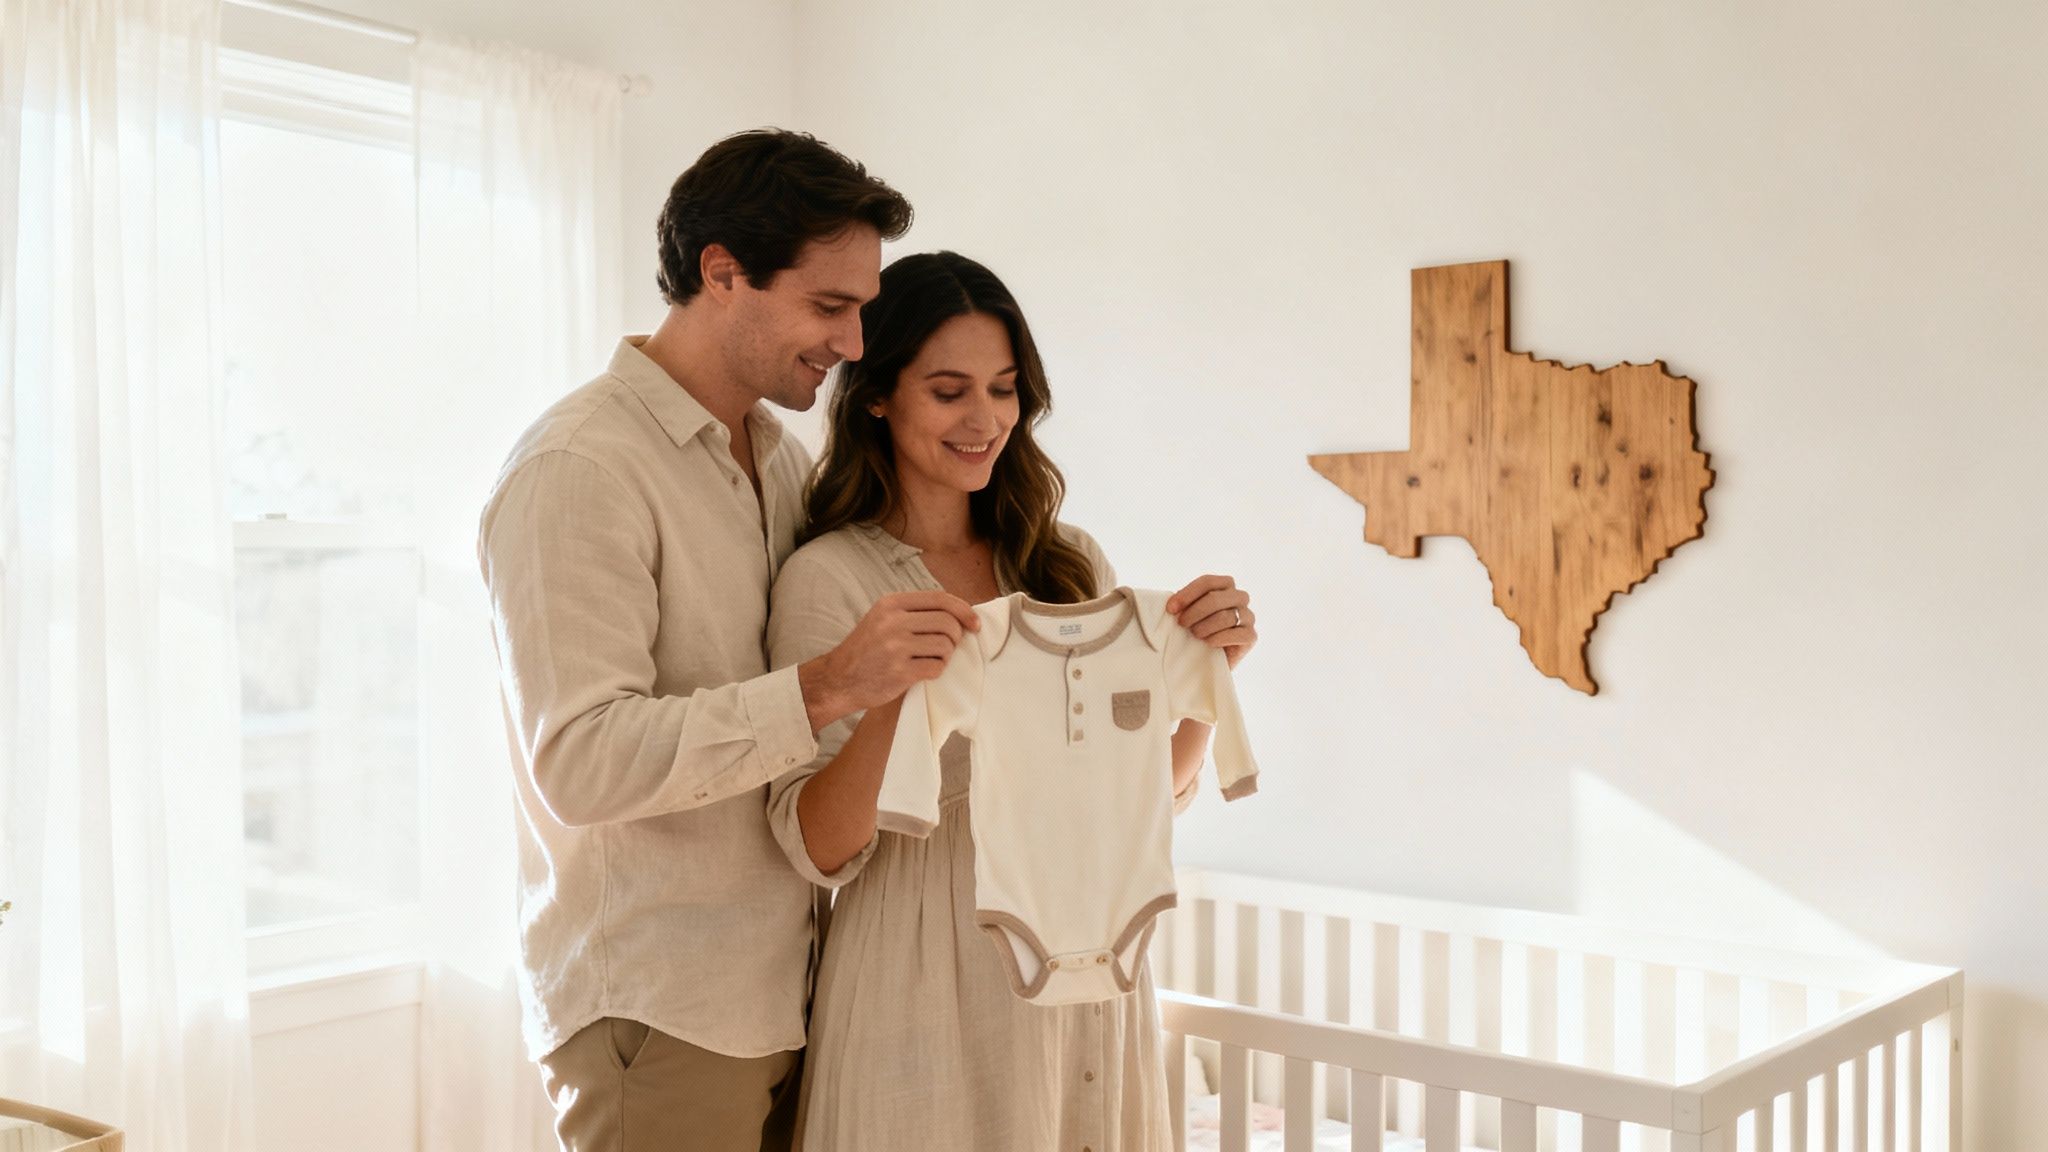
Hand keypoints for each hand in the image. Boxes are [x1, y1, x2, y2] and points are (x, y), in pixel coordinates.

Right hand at [801, 591, 980, 729]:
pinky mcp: (900, 671)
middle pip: (947, 622)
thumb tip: (959, 611)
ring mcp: (896, 647)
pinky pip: (936, 667)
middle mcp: (893, 622)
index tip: (975, 624)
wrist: (838, 680)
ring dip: (946, 655)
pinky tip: (924, 671)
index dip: (964, 610)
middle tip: (949, 647)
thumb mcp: (883, 618)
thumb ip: (914, 611)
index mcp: (891, 604)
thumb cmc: (866, 650)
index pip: (940, 599)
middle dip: (956, 636)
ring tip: (933, 659)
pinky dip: (936, 670)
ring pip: (945, 646)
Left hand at [1165, 575, 1256, 668]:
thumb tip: (1171, 603)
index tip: (1170, 609)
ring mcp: (1248, 616)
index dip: (1187, 594)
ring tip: (1194, 634)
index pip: (1207, 582)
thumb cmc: (1198, 629)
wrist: (1210, 658)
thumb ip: (1184, 604)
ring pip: (1224, 617)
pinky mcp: (1251, 636)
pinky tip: (1208, 643)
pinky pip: (1236, 634)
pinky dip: (1218, 638)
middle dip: (1194, 611)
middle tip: (1182, 623)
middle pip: (1215, 598)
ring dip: (1204, 626)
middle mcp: (1240, 597)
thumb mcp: (1189, 612)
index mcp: (1225, 585)